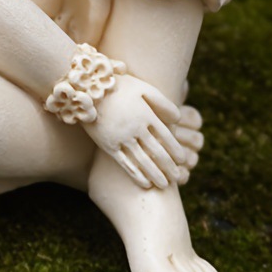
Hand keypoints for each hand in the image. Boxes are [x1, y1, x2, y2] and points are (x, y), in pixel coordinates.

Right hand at [83, 74, 192, 188]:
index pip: (167, 137)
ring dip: (156, 175)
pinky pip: (125, 164)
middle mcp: (136, 128)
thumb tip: (178, 120)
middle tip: (177, 177)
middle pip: (157, 152)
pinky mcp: (108, 146)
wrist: (87, 89)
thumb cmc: (120, 86)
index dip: (176, 150)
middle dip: (169, 167)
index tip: (183, 160)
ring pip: (143, 161)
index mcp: (146, 114)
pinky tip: (145, 183)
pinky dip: (137, 175)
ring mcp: (122, 138)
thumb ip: (163, 102)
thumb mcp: (144, 88)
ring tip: (165, 185)